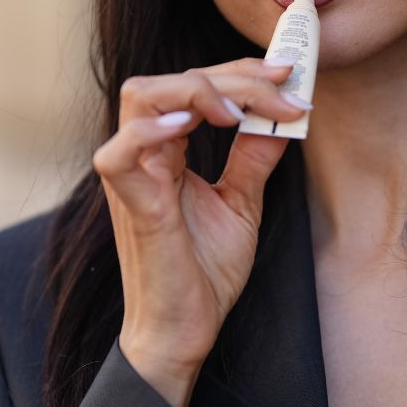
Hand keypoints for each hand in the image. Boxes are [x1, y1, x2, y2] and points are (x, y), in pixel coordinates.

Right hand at [92, 58, 306, 406]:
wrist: (184, 334)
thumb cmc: (204, 272)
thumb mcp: (242, 202)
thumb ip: (255, 157)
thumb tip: (284, 116)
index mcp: (167, 151)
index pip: (193, 85)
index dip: (240, 73)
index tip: (288, 74)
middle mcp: (145, 156)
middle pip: (169, 80)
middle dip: (230, 75)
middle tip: (280, 85)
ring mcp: (135, 179)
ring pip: (140, 98)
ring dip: (195, 90)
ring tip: (240, 111)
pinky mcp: (135, 208)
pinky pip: (117, 157)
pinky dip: (148, 132)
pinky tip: (189, 126)